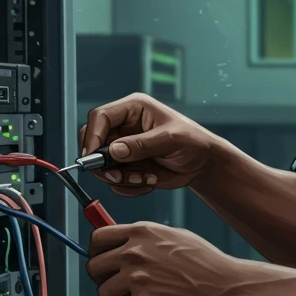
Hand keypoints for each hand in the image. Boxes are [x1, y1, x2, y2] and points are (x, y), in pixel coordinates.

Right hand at [79, 93, 218, 197]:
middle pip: (93, 142)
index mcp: (133, 108)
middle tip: (117, 176)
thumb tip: (114, 151)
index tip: (93, 157)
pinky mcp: (127, 166)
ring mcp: (124, 148)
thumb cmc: (193, 142)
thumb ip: (141, 145)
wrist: (203, 164)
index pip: (100, 117)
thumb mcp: (170, 140)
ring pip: (102, 166)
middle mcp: (124, 127)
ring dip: (120, 178)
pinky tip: (149, 180)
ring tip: (145, 178)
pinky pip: (114, 180)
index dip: (93, 136)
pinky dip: (128, 186)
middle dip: (102, 163)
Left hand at [86, 222, 248, 295]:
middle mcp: (135, 251)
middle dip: (104, 279)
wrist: (228, 288)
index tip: (105, 262)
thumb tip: (119, 246)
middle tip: (121, 287)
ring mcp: (137, 278)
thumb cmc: (206, 265)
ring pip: (104, 293)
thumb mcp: (174, 238)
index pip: (98, 237)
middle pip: (94, 267)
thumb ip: (145, 240)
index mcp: (142, 231)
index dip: (98, 252)